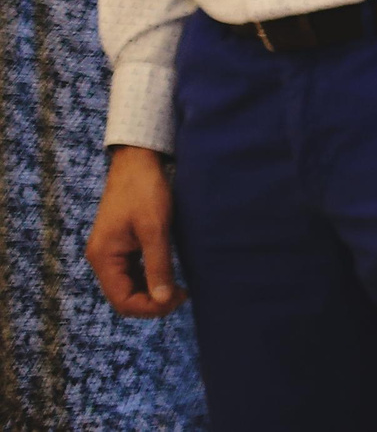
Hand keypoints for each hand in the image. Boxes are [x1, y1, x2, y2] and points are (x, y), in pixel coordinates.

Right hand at [86, 146, 186, 317]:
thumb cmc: (145, 190)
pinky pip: (132, 272)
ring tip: (179, 288)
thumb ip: (158, 265)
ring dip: (151, 292)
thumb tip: (164, 300)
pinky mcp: (120, 244)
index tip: (178, 299)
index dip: (150, 307)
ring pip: (128, 286)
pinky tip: (168, 274)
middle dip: (151, 302)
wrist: (137, 161)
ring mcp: (110, 252)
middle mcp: (102, 259)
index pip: (122, 300)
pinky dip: (148, 278)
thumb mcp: (155, 228)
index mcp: (104, 258)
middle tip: (182, 296)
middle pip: (123, 297)